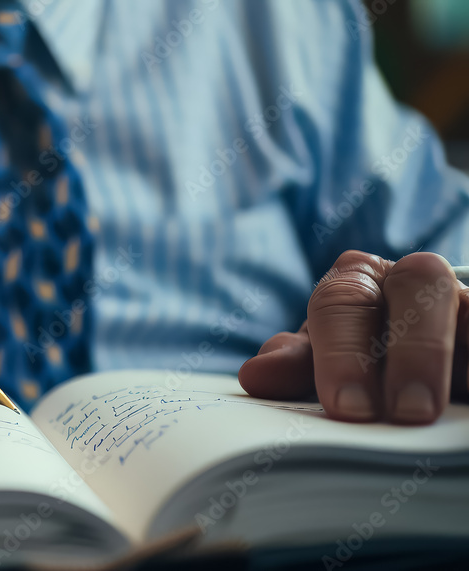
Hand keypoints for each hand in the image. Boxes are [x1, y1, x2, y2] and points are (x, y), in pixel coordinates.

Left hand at [239, 250, 468, 424]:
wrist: (422, 348)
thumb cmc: (360, 352)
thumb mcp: (326, 358)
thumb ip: (294, 365)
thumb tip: (255, 375)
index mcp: (358, 278)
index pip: (342, 300)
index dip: (342, 354)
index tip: (347, 407)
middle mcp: (415, 276)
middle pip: (418, 286)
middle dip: (413, 349)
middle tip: (405, 413)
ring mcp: (463, 299)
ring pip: (468, 309)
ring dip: (456, 360)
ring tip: (442, 412)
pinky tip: (468, 399)